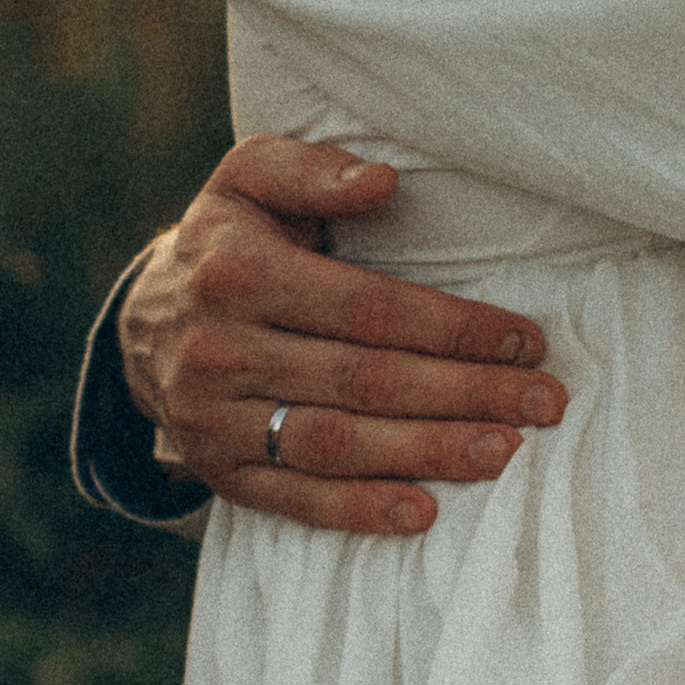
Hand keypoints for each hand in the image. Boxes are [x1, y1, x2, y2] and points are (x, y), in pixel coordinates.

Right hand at [118, 139, 565, 532]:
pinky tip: (424, 514)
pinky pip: (294, 499)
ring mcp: (214, 420)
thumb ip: (310, 170)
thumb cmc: (229, 241)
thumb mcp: (249, 180)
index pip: (369, 308)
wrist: (140, 322)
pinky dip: (360, 511)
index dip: (454, 327)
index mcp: (239, 272)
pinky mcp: (217, 473)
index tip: (528, 339)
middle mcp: (221, 350)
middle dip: (465, 393)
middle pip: (364, 380)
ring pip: (336, 443)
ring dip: (428, 453)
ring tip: (506, 452)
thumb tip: (381, 182)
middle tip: (544, 402)